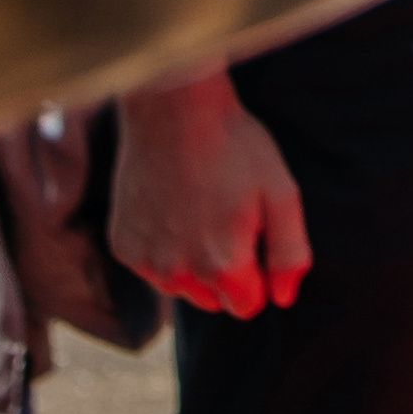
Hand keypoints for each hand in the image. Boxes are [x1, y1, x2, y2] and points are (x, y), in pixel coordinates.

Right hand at [110, 71, 311, 317]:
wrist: (174, 108)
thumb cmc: (234, 146)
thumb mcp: (281, 192)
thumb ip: (289, 254)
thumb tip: (282, 298)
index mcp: (222, 265)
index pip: (248, 305)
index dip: (258, 273)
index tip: (253, 235)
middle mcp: (178, 274)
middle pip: (214, 300)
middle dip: (225, 271)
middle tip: (226, 217)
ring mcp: (145, 262)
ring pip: (181, 287)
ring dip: (192, 262)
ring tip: (199, 207)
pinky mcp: (123, 246)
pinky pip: (151, 265)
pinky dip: (162, 246)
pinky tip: (171, 205)